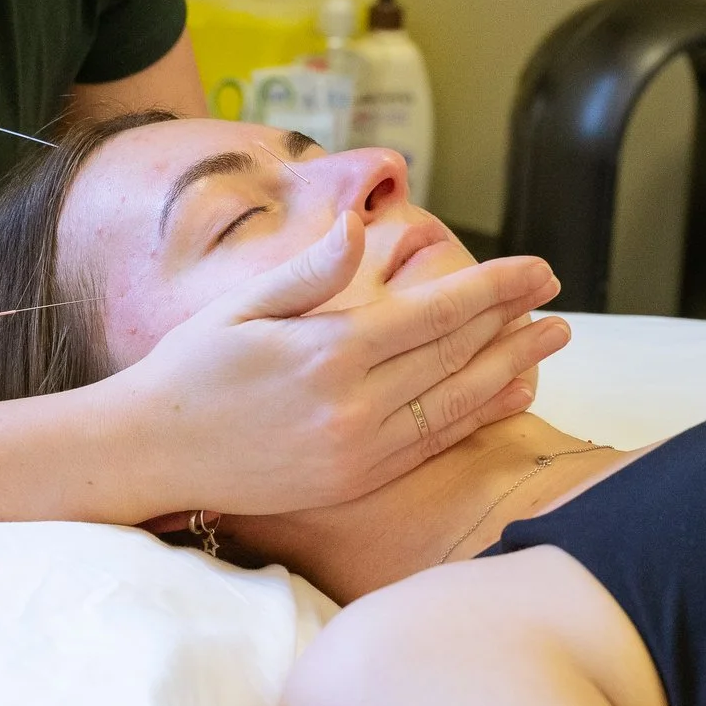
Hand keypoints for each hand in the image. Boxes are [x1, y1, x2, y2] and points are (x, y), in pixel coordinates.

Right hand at [100, 213, 568, 518]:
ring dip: (510, 369)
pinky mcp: (353, 481)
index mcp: (325, 352)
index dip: (492, 289)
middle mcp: (351, 407)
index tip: (537, 269)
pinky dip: (476, 416)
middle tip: (556, 295)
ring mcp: (356, 451)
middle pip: (454, 357)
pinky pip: (430, 444)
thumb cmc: (190, 367)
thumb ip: (310, 270)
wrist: (149, 452)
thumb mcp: (241, 305)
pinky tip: (507, 394)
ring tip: (553, 341)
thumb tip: (356, 224)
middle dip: (513, 321)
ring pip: (454, 404)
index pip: (433, 314)